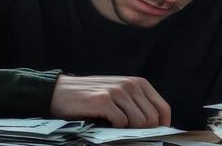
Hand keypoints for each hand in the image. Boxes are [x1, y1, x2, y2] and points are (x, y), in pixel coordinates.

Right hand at [49, 75, 170, 127]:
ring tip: (112, 126)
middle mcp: (130, 85)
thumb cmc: (90, 99)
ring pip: (138, 122)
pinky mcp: (104, 100)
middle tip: (126, 133)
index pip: (163, 109)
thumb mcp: (118, 96)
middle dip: (142, 131)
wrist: (58, 93)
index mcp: (138, 83)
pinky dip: (113, 128)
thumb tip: (156, 129)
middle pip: (152, 119)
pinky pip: (121, 123)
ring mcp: (117, 91)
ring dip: (127, 130)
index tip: (154, 136)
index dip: (162, 126)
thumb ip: (137, 106)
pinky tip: (103, 122)